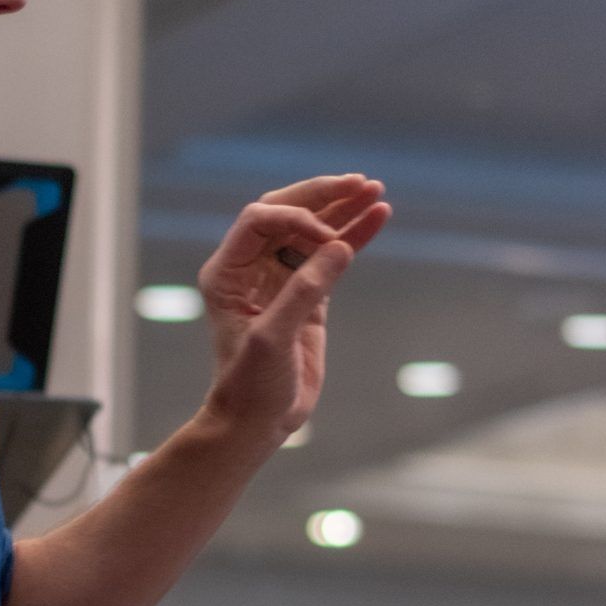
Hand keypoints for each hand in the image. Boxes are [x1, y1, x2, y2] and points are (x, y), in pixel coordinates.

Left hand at [195, 173, 389, 445]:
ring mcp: (280, 279)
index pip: (260, 220)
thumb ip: (305, 290)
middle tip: (361, 183)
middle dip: (323, 196)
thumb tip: (340, 246)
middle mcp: (250, 268)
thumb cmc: (251, 385)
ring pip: (313, 231)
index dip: (295, 218)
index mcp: (227, 272)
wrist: (258, 422)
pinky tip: (378, 217)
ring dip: (343, 210)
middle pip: (287, 213)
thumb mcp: (273, 338)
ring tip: (376, 192)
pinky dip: (354, 236)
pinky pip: (331, 256)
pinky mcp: (307, 295)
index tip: (327, 239)